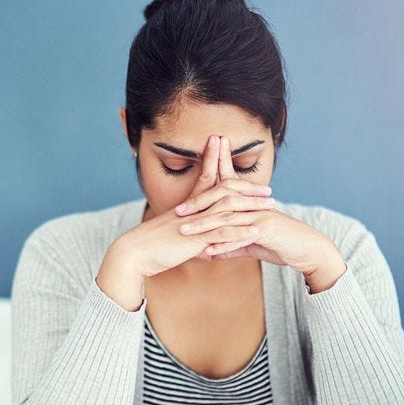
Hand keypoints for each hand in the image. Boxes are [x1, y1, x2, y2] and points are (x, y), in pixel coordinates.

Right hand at [118, 135, 275, 277]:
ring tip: (271, 206)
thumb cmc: (149, 247)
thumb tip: (201, 245)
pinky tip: (256, 231)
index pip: (205, 179)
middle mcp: (192, 211)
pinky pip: (221, 233)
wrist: (132, 253)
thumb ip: (188, 238)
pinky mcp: (194, 239)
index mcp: (186, 207)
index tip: (228, 151)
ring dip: (251, 208)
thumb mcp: (170, 237)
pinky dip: (240, 232)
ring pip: (227, 211)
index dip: (217, 164)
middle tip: (267, 188)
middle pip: (224, 192)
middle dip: (247, 188)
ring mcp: (194, 224)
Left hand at [174, 136, 347, 287]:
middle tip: (177, 211)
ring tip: (185, 231)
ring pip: (227, 217)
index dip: (201, 193)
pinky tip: (208, 252)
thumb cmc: (281, 245)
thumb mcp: (252, 245)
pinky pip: (241, 236)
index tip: (180, 203)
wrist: (308, 251)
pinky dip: (223, 244)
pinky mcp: (267, 229)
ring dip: (204, 225)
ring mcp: (260, 215)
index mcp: (248, 204)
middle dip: (197, 204)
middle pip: (220, 198)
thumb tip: (210, 252)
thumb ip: (231, 246)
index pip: (223, 191)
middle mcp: (253, 205)